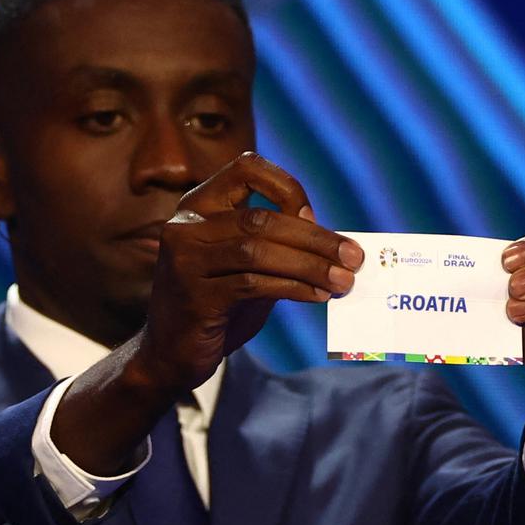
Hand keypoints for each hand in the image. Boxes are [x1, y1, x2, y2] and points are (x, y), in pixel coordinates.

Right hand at [133, 152, 363, 392]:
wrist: (170, 355)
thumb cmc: (217, 307)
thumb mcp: (248, 267)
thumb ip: (278, 245)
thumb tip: (330, 237)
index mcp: (198, 206)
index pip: (246, 168)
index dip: (288, 187)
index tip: (318, 218)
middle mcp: (185, 225)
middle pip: (261, 217)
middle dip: (315, 238)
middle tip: (353, 257)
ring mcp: (184, 260)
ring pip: (258, 250)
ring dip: (310, 265)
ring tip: (343, 281)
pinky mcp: (194, 295)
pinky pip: (253, 284)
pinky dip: (293, 288)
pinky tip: (317, 296)